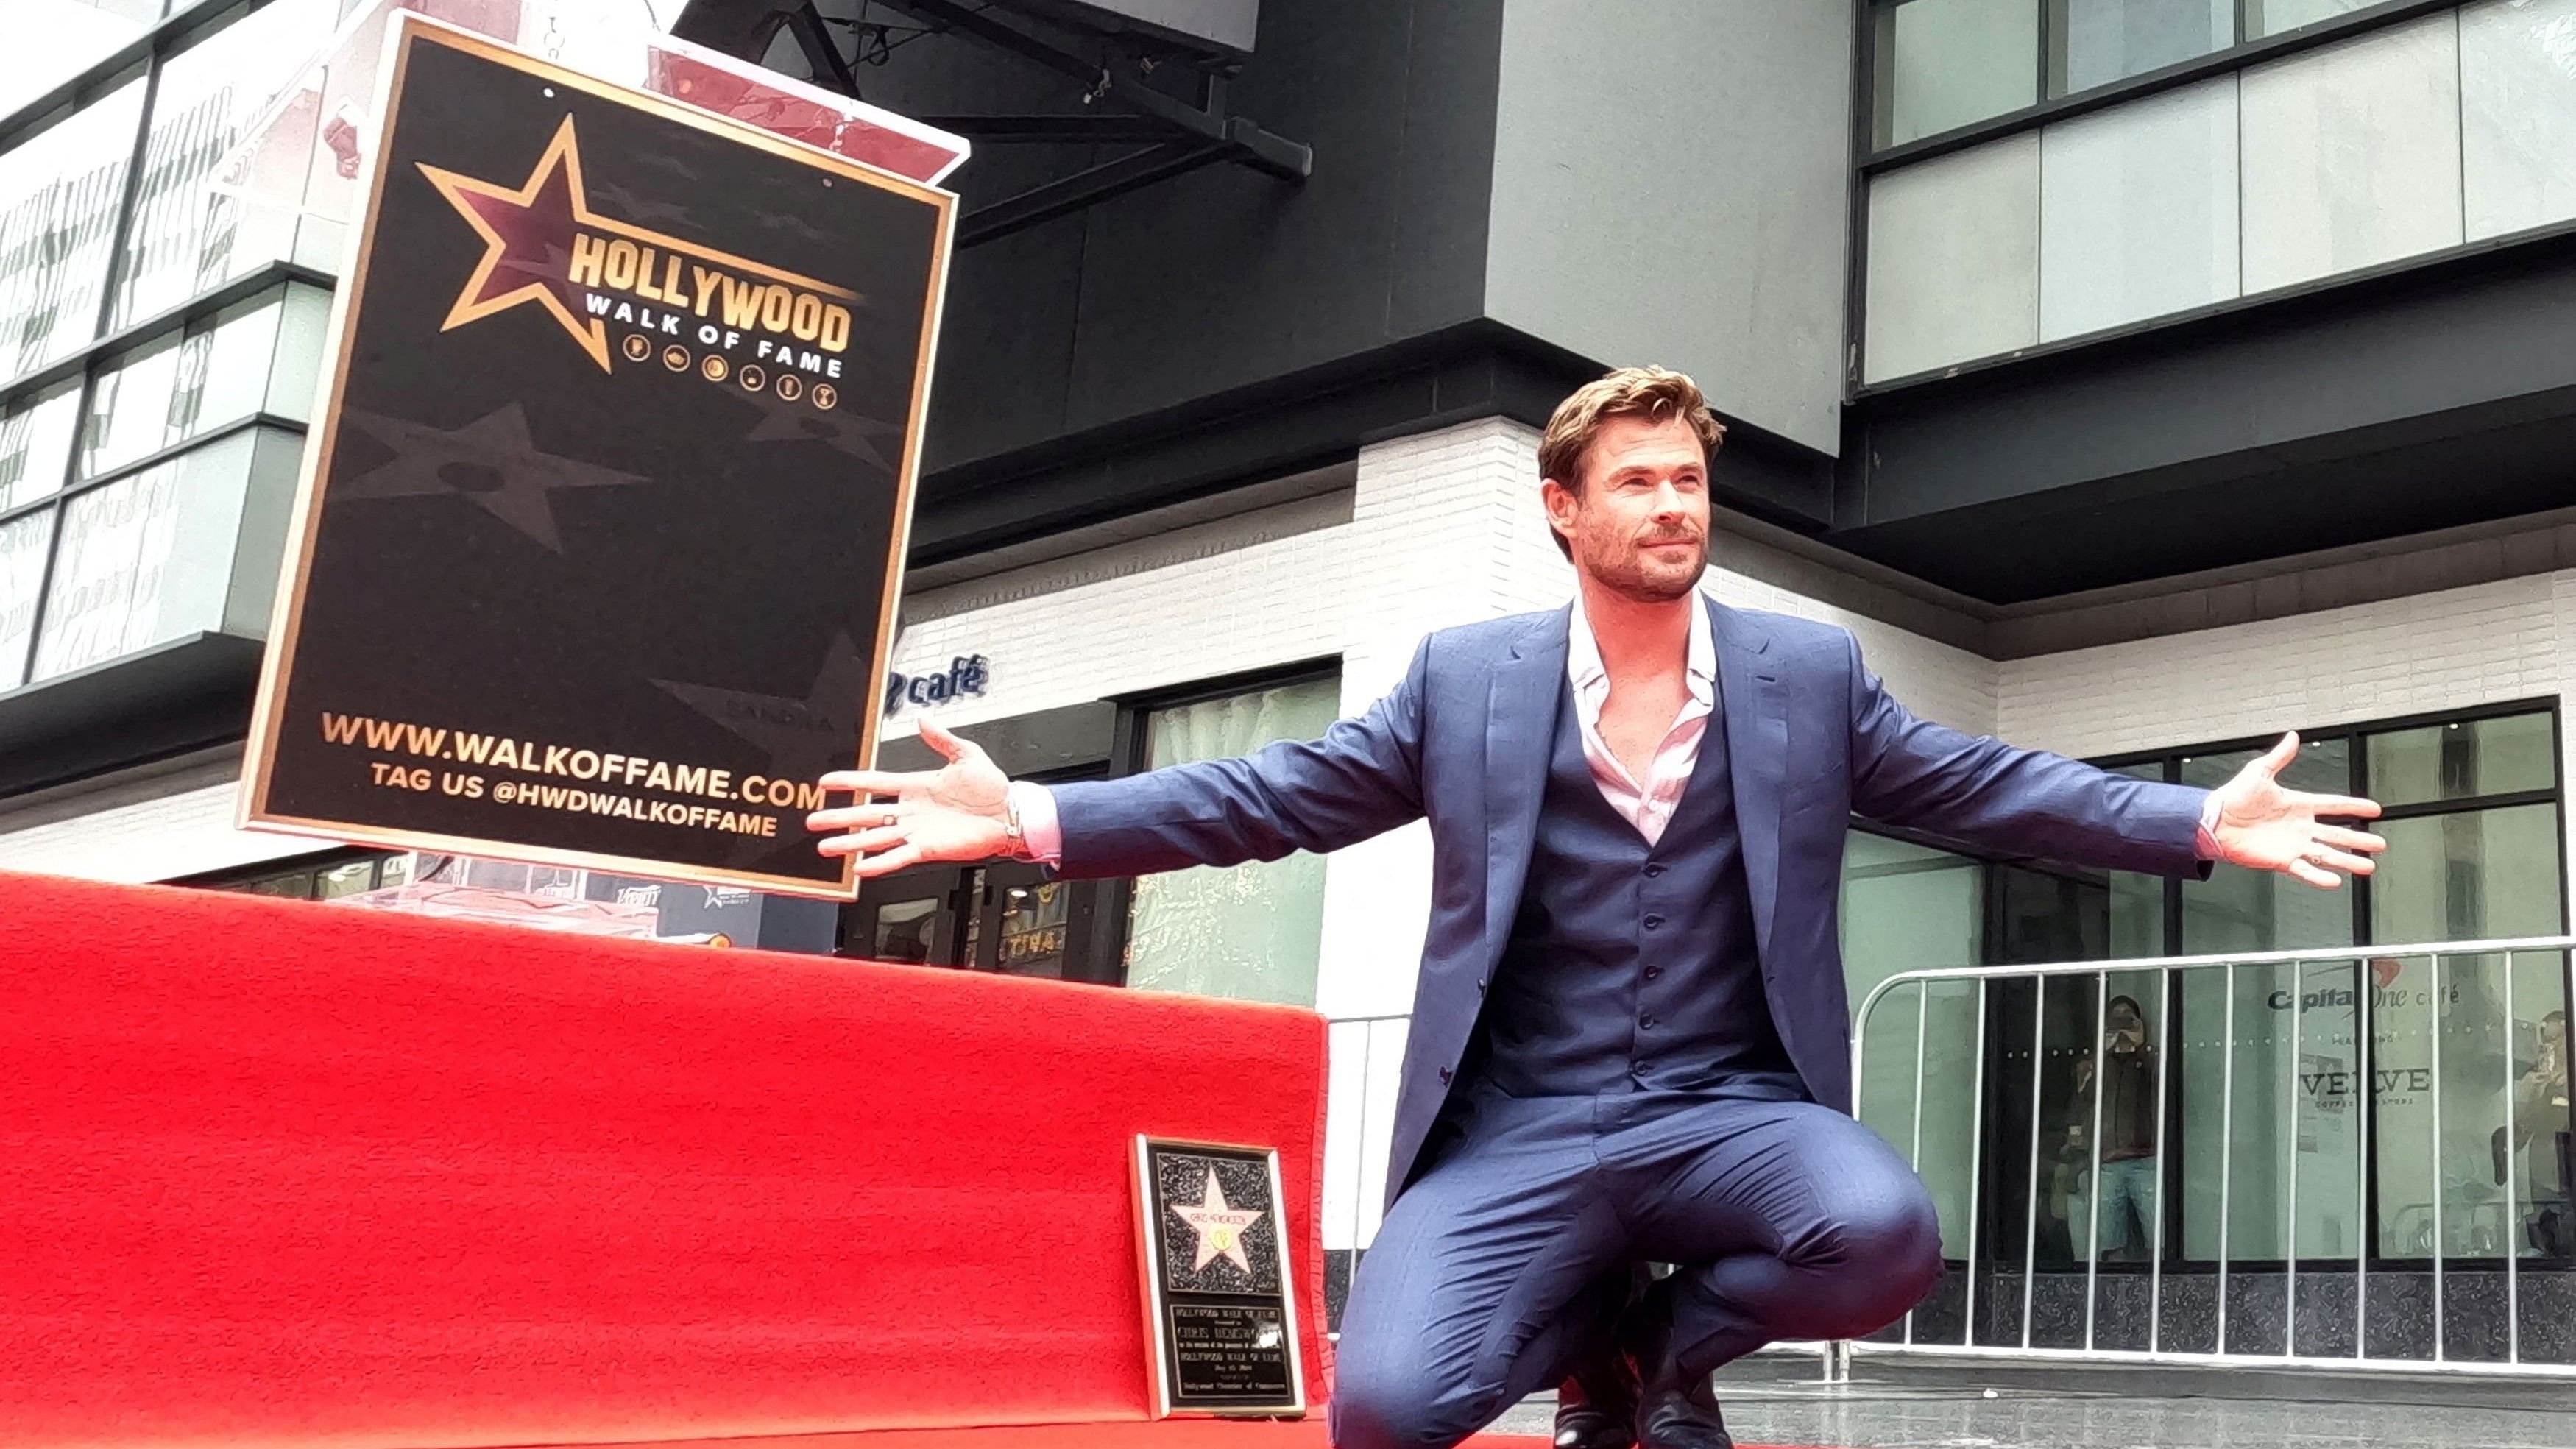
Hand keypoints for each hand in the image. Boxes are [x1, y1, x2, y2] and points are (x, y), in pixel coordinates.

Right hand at [807, 719, 1015, 877]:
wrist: (1010, 814)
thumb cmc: (992, 788)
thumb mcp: (967, 755)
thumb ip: (942, 739)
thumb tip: (924, 719)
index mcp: (916, 785)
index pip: (876, 783)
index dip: (851, 782)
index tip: (826, 782)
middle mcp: (912, 810)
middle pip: (867, 814)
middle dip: (839, 817)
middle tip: (813, 819)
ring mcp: (918, 831)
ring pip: (876, 837)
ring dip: (850, 842)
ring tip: (826, 846)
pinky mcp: (928, 849)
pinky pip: (899, 856)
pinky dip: (880, 862)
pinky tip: (861, 866)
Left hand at [2207, 732, 2386, 889]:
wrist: (2214, 821)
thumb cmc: (2233, 797)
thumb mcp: (2259, 772)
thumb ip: (2279, 756)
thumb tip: (2292, 736)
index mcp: (2299, 804)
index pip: (2334, 805)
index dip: (2354, 806)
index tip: (2374, 809)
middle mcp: (2300, 827)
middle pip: (2337, 834)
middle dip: (2359, 840)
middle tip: (2379, 845)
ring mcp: (2293, 845)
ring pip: (2327, 854)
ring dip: (2348, 861)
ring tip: (2367, 866)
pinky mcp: (2281, 861)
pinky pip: (2305, 870)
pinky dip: (2319, 876)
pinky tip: (2335, 880)